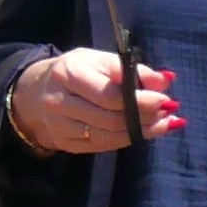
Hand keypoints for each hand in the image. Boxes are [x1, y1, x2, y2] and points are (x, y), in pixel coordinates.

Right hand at [9, 45, 179, 154]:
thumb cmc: (78, 71)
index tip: (165, 98)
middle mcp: (59, 101)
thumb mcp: (100, 60)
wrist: (38, 90)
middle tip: (168, 111)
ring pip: (107, 136)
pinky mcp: (65, 143)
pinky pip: (101, 146)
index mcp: (69, 73)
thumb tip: (165, 80)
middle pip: (109, 118)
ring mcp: (59, 125)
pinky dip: (126, 140)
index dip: (140, 100)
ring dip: (140, 131)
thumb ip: (131, 69)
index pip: (109, 94)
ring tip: (163, 123)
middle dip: (143, 116)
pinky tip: (144, 132)